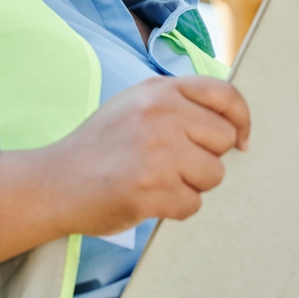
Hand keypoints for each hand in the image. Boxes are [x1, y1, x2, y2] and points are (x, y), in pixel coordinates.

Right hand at [45, 75, 250, 237]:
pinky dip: (174, 207)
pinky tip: (148, 197)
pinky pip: (192, 204)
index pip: (224, 94)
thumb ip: (180, 104)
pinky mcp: (150, 188)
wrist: (55, 181)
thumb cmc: (101, 145)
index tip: (242, 139)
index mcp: (160, 90)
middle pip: (224, 139)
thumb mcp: (137, 104)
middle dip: (206, 156)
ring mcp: (156, 150)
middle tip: (174, 163)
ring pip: (214, 174)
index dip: (241, 118)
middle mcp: (161, 113)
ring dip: (191, 184)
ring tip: (157, 179)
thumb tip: (233, 126)